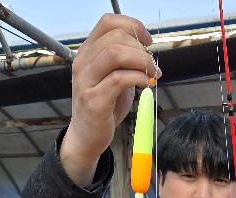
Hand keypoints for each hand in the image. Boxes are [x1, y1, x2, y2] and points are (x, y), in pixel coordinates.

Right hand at [61, 14, 159, 186]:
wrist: (87, 137)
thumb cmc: (103, 106)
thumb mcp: (113, 77)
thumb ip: (125, 62)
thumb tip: (147, 50)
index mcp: (87, 52)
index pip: (108, 22)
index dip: (133, 25)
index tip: (148, 41)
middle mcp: (82, 62)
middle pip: (115, 36)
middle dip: (141, 49)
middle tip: (153, 65)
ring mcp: (85, 81)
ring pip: (116, 54)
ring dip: (141, 61)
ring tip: (152, 74)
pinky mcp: (93, 100)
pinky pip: (120, 79)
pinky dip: (139, 78)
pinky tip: (147, 84)